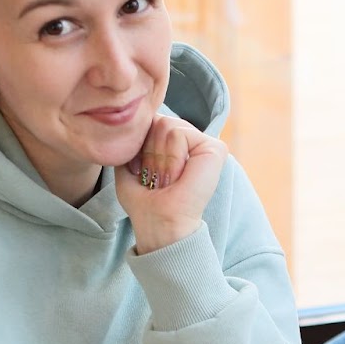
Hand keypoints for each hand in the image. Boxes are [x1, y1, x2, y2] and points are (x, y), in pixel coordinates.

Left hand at [113, 115, 224, 252]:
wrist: (159, 223)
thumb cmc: (145, 203)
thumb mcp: (128, 167)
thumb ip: (130, 143)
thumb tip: (130, 122)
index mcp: (175, 143)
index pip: (149, 121)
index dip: (140, 147)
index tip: (145, 174)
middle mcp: (192, 140)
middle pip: (158, 120)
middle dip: (150, 152)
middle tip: (159, 180)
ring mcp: (205, 144)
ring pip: (167, 125)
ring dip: (160, 158)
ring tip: (168, 181)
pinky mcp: (215, 148)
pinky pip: (179, 133)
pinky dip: (172, 158)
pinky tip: (178, 177)